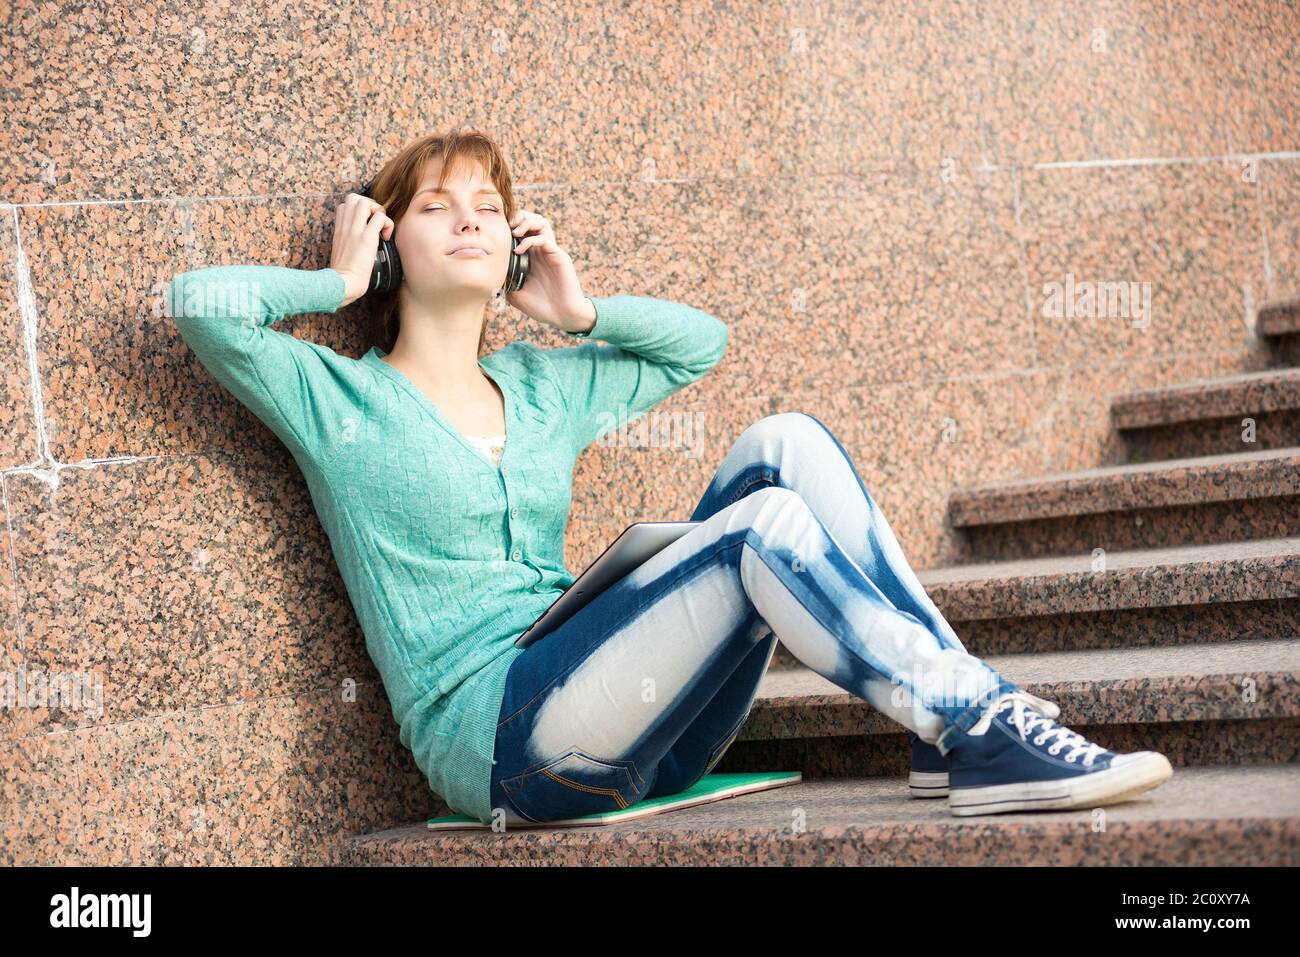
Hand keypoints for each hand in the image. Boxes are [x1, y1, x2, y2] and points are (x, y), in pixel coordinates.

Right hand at [329, 192, 394, 306]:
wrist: (342, 284)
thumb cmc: (343, 274)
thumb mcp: (340, 251)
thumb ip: (347, 241)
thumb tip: (358, 242)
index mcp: (339, 229)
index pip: (345, 205)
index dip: (358, 210)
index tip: (365, 224)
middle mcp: (346, 226)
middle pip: (354, 198)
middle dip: (369, 205)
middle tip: (375, 222)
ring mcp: (355, 230)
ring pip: (366, 203)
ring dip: (378, 212)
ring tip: (380, 228)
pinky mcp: (367, 238)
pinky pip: (380, 217)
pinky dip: (387, 224)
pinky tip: (385, 237)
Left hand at [503, 210, 595, 332]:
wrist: (563, 316)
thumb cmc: (542, 306)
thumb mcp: (515, 294)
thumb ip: (505, 282)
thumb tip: (487, 276)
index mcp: (532, 256)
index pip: (524, 229)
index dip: (511, 224)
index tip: (497, 231)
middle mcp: (542, 250)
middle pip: (534, 219)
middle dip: (520, 217)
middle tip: (508, 226)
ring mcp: (551, 252)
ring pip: (542, 223)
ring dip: (526, 223)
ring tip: (515, 232)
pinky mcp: (559, 257)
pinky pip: (545, 239)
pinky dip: (529, 240)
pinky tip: (519, 251)